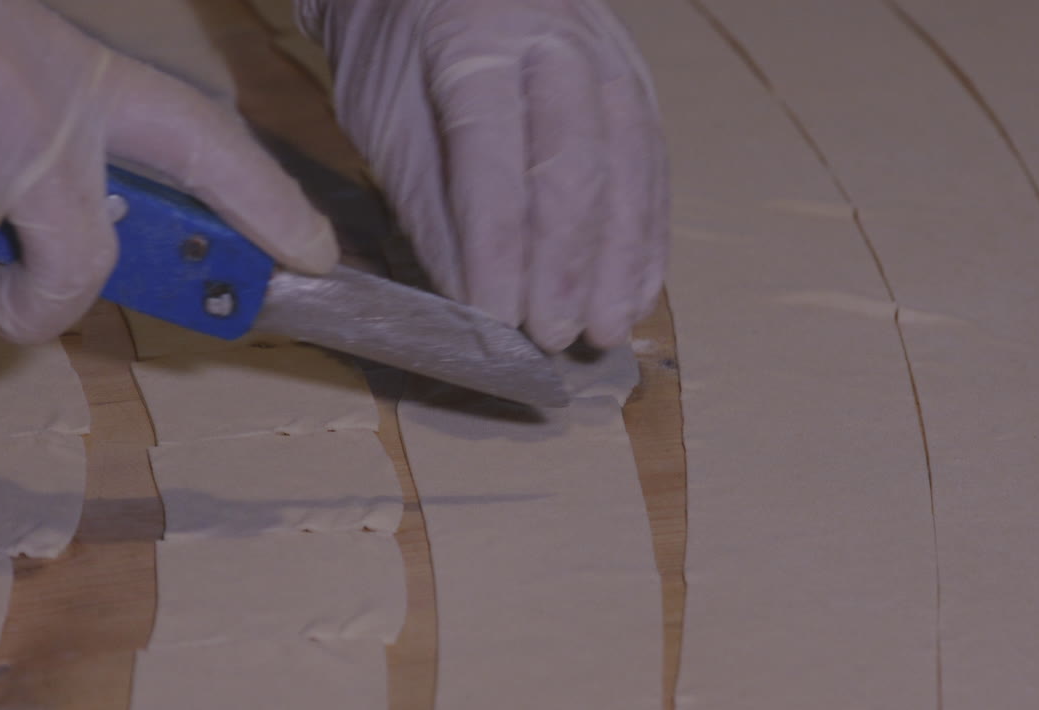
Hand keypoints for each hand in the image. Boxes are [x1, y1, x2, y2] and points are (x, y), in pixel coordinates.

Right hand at [0, 0, 337, 341]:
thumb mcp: (8, 65)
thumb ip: (54, 148)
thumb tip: (75, 240)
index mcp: (83, 79)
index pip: (204, 143)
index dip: (266, 204)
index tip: (314, 254)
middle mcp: (42, 112)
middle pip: (83, 270)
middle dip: (36, 307)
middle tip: (3, 300)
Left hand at [298, 0, 667, 350]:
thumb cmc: (398, 56)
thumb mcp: (386, 124)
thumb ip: (431, 210)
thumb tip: (474, 305)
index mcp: (475, 44)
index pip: (494, 161)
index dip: (498, 250)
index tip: (497, 321)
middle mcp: (556, 43)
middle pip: (576, 163)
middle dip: (568, 264)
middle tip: (555, 336)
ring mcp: (608, 57)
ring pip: (630, 165)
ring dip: (621, 260)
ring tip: (606, 331)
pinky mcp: (636, 83)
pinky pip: (652, 165)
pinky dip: (646, 236)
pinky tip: (637, 291)